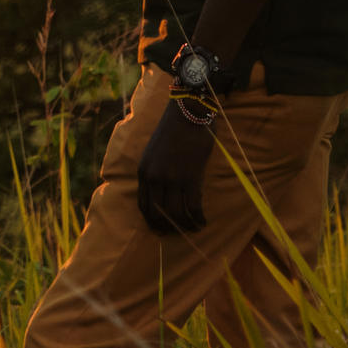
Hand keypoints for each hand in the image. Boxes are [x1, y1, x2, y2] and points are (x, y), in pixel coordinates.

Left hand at [133, 103, 214, 235]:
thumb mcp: (154, 151)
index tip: (160, 229)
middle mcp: (155, 178)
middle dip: (167, 228)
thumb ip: (155, 171)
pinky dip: (198, 219)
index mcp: (143, 171)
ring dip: (185, 226)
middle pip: (158, 214)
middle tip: (177, 234)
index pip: (143, 205)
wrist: (188, 113)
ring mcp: (172, 178)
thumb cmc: (173, 130)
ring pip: (176, 214)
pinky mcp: (191, 177)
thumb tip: (161, 193)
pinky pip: (193, 207)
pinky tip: (203, 222)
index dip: (151, 221)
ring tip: (194, 229)